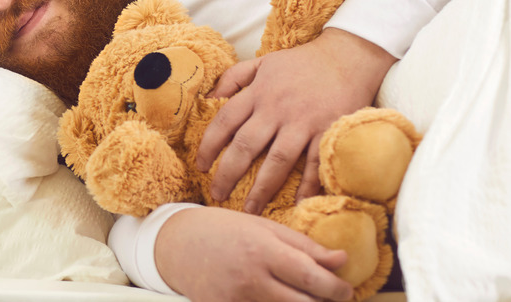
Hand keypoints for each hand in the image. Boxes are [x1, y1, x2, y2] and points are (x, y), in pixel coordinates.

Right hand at [154, 206, 353, 301]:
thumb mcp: (264, 227)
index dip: (337, 289)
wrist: (176, 244)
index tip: (346, 290)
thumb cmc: (225, 229)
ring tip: (303, 297)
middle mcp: (250, 278)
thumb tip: (343, 260)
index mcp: (263, 250)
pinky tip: (274, 298)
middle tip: (332, 299)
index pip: (312, 278)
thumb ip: (304, 246)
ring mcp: (235, 300)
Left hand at [196, 28, 396, 213]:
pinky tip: (297, 204)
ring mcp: (303, 122)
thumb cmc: (302, 62)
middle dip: (228, 173)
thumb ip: (234, 77)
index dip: (209, 145)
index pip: (225, 121)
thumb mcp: (263, 62)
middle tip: (217, 195)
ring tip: (249, 209)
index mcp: (259, 92)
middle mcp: (277, 109)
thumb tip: (208, 98)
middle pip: (246, 145)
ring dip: (262, 188)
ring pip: (277, 160)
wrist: (349, 55)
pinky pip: (315, 163)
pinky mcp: (328, 131)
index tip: (201, 166)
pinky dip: (308, 185)